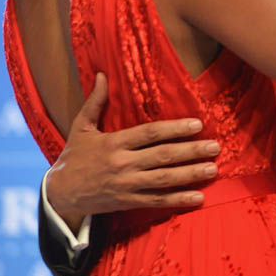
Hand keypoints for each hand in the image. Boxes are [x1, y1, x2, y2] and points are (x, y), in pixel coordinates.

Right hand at [46, 72, 219, 230]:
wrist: (61, 194)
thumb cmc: (74, 156)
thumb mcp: (81, 127)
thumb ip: (95, 101)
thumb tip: (103, 74)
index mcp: (114, 142)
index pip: (150, 134)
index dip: (174, 129)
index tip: (197, 125)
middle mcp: (122, 163)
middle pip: (162, 156)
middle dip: (191, 151)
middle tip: (215, 147)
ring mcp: (127, 184)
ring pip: (163, 180)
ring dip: (190, 175)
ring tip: (213, 169)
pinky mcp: (128, 201)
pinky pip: (157, 201)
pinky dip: (178, 200)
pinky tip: (198, 197)